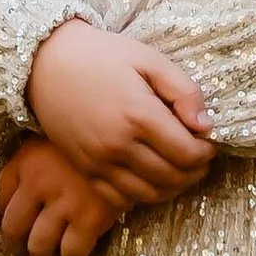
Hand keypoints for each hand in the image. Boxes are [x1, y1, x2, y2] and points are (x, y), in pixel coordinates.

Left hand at [0, 137, 136, 255]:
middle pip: (12, 228)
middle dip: (17, 244)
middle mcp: (39, 182)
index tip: (15, 223)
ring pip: (39, 246)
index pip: (1, 197)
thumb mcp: (57, 138)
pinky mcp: (91, 217)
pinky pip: (72, 252)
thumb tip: (20, 193)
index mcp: (27, 160)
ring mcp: (64, 202)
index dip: (4, 215)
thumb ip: (36, 160)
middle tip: (25, 249)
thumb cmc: (94, 135)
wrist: (130, 135)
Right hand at [25, 21, 213, 200]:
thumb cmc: (102, 55)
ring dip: (172, 188)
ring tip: (180, 170)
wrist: (47, 62)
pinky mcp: (84, 170)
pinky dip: (142, 196)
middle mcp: (118, 145)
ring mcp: (98, 162)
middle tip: (200, 158)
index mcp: (139, 114)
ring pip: (149, 194)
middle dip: (195, 172)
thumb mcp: (149, 59)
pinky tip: (150, 178)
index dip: (206, 153)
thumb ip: (183, 90)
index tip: (209, 142)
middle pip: (172, 177)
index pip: (187, 153)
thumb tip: (206, 126)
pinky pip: (119, 200)